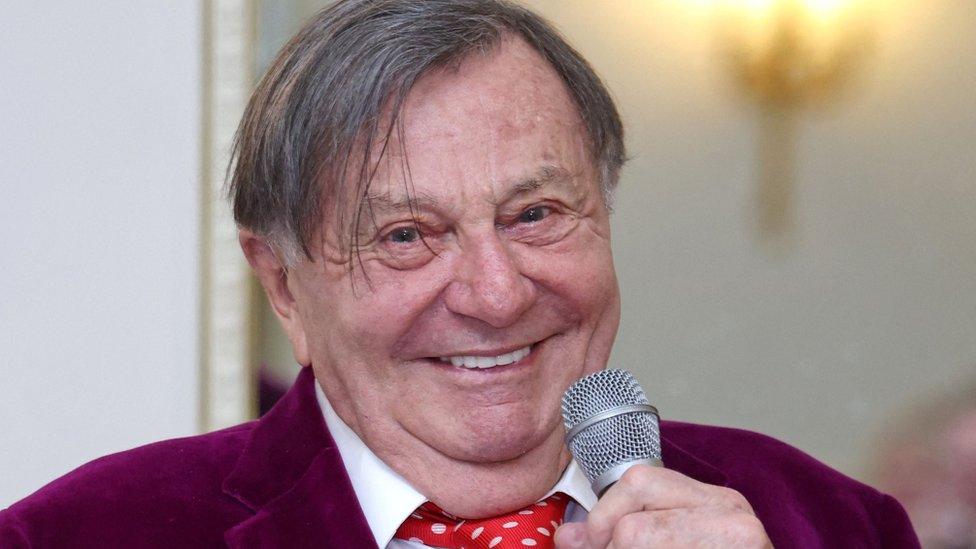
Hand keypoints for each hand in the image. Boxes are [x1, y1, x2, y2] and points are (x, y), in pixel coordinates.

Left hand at [553, 465, 771, 547]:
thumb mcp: (674, 540)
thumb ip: (623, 533)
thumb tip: (567, 537)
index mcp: (716, 500)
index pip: (637, 482)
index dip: (602, 517)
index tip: (589, 542)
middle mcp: (732, 516)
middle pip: (633, 527)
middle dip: (609, 547)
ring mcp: (739, 543)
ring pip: (638, 543)